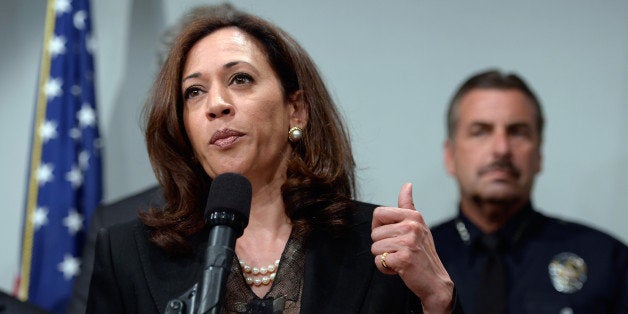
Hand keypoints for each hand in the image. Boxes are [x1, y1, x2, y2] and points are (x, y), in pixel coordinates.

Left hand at [371, 183, 453, 312]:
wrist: (435, 281)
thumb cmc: (423, 253)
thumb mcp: (418, 226)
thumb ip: (408, 206)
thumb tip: (407, 185)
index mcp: (413, 216)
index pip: (378, 213)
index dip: (378, 226)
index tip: (389, 235)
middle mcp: (412, 226)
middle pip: (374, 233)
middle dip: (382, 245)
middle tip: (398, 251)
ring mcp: (408, 242)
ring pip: (375, 248)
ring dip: (383, 257)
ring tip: (399, 259)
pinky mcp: (403, 259)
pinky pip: (379, 262)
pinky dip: (385, 268)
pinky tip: (399, 268)